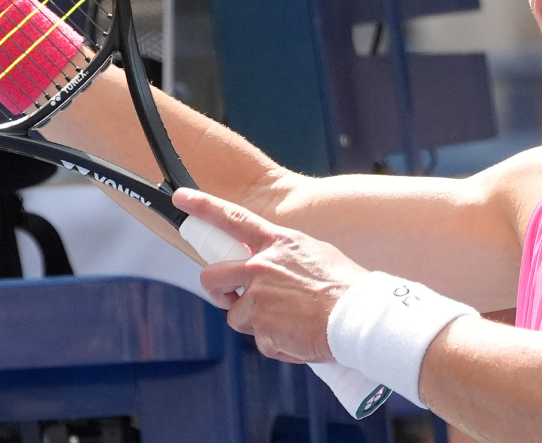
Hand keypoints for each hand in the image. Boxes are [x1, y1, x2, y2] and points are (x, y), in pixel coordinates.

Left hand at [173, 188, 368, 364]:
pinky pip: (260, 341)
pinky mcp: (261, 327)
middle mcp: (262, 266)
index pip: (233, 217)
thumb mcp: (316, 255)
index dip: (204, 205)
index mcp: (278, 243)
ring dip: (257, 324)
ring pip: (237, 315)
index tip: (182, 197)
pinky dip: (276, 344)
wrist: (359, 316)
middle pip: (213, 276)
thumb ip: (286, 258)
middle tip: (229, 298)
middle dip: (217, 291)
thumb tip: (273, 268)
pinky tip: (298, 337)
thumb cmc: (346, 287)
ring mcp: (258, 297)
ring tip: (289, 322)